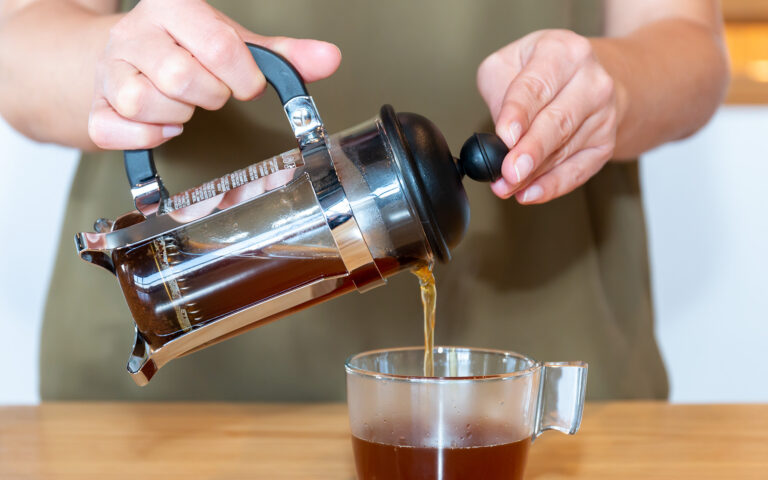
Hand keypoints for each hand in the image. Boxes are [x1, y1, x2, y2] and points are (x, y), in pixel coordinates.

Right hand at [88, 0, 340, 149]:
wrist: (128, 54)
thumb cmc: (186, 47)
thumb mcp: (234, 42)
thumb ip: (282, 55)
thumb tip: (329, 58)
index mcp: (174, 8)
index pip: (218, 45)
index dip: (242, 77)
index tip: (246, 83)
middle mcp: (136, 34)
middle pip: (180, 77)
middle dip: (209, 95)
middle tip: (213, 93)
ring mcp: (109, 69)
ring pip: (144, 103)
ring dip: (178, 116)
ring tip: (186, 106)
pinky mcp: (95, 105)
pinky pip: (113, 129)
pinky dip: (145, 137)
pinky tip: (163, 125)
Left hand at [477, 30, 624, 203]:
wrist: (587, 77)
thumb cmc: (542, 71)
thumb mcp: (509, 64)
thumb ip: (498, 95)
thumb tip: (495, 139)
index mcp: (563, 53)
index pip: (537, 86)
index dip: (519, 113)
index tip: (505, 136)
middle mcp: (590, 80)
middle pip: (557, 121)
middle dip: (531, 150)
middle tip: (509, 170)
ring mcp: (603, 113)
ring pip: (565, 150)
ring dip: (534, 174)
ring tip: (507, 185)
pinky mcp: (606, 142)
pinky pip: (579, 170)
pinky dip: (553, 185)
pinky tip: (531, 193)